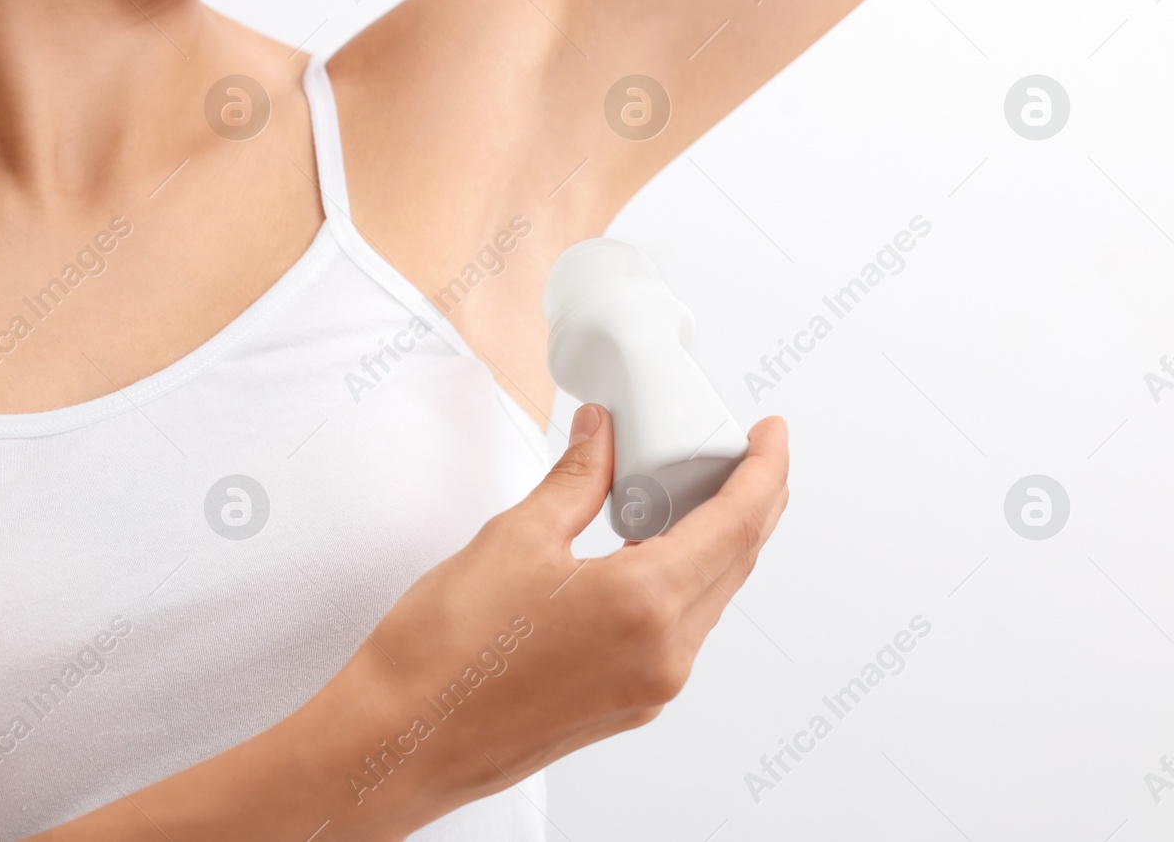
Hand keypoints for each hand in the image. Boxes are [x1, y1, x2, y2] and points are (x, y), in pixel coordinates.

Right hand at [322, 404, 789, 835]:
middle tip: (736, 454)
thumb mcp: (515, 537)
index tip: (771, 435)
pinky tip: (648, 553)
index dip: (765, 471)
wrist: (402, 737)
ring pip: (710, 599)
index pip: (738, 524)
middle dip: (748, 502)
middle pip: (736, 562)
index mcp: (647, 604)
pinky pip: (680, 632)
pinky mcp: (626, 706)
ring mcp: (649, 688)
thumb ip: (575, 479)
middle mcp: (664, 655)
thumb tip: (602, 435)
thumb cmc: (445, 654)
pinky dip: (682, 582)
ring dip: (714, 543)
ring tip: (685, 494)